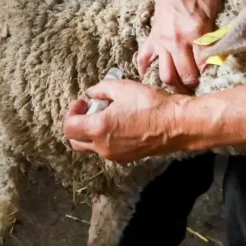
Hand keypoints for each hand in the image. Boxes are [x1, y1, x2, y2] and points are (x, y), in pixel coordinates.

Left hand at [63, 80, 186, 163]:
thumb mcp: (122, 87)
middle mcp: (103, 147)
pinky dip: (106, 139)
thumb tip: (91, 93)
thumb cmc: (151, 105)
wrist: (177, 124)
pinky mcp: (128, 158)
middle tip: (90, 109)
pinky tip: (120, 124)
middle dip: (77, 125)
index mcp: (98, 129)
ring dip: (91, 132)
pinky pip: (108, 150)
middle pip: (76, 142)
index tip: (83, 102)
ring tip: (107, 115)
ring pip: (92, 147)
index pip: (69, 127)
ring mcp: (116, 155)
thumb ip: (100, 89)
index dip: (72, 112)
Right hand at [137, 0, 221, 90]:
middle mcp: (176, 41)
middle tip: (199, 90)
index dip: (209, 77)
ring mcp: (161, 40)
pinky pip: (144, 57)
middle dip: (192, 86)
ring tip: (181, 89)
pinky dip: (145, 69)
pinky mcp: (152, 36)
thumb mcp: (215, 9)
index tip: (214, 81)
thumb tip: (216, 56)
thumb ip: (215, 34)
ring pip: (164, 73)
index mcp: (195, 34)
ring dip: (173, 84)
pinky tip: (149, 76)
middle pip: (182, 75)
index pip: (202, 67)